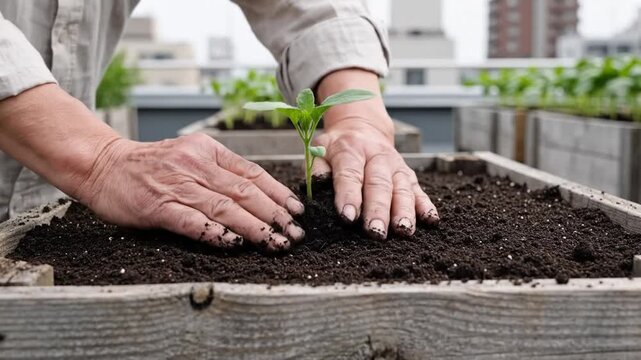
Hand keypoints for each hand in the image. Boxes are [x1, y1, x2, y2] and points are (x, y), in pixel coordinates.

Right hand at [74, 134, 305, 250]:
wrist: (103, 164)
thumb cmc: (151, 165)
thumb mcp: (190, 154)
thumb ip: (220, 171)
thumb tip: (259, 195)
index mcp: (208, 150)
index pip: (252, 172)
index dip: (278, 193)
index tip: (297, 210)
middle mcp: (196, 165)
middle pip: (245, 191)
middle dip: (275, 214)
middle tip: (295, 233)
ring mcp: (177, 185)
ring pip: (225, 207)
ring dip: (255, 228)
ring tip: (276, 242)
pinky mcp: (158, 206)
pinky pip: (193, 222)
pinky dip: (216, 233)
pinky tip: (235, 244)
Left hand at [313, 69, 438, 239]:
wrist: (361, 127)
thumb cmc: (337, 147)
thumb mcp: (319, 149)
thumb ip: (317, 168)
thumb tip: (319, 183)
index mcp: (350, 150)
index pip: (350, 174)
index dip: (349, 196)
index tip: (348, 217)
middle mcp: (376, 157)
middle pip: (379, 185)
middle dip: (378, 210)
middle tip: (376, 232)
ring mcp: (395, 166)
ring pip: (402, 189)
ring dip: (404, 211)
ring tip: (403, 230)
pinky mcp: (409, 175)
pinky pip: (419, 190)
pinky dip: (426, 205)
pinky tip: (431, 220)